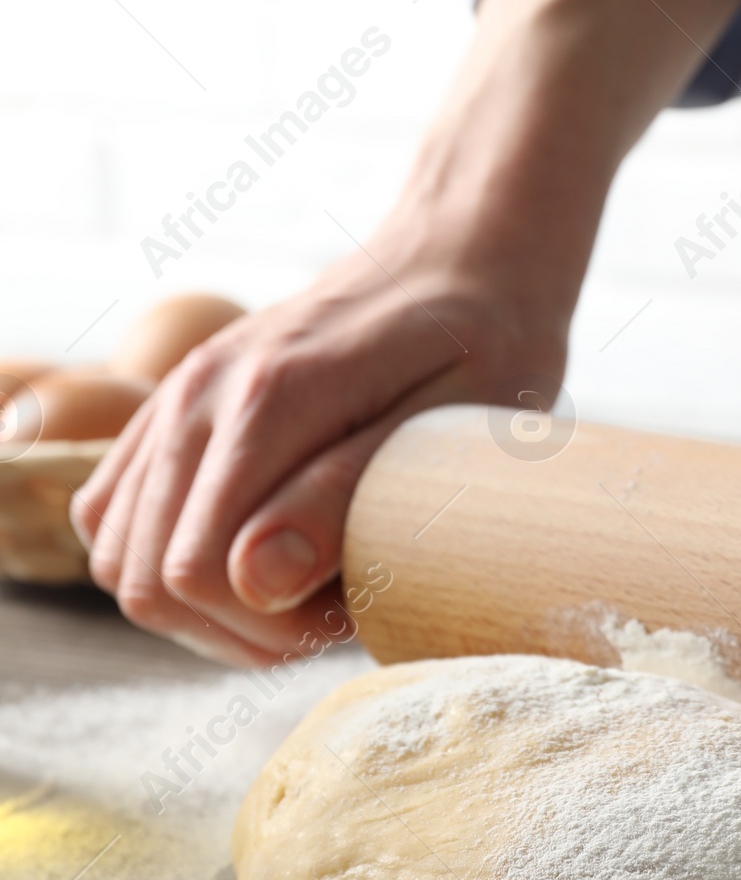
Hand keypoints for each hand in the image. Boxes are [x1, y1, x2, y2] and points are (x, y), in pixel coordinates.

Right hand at [72, 0, 740, 664]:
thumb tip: (254, 581)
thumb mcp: (451, 424)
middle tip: (333, 603)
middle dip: (237, 628)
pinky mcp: (172, 402)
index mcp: (267, 398)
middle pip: (146, 579)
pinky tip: (256, 552)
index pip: (196, 574)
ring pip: (119, 556)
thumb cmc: (486, 339)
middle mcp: (199, 392)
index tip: (354, 605)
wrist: (463, 251)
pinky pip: (115, 511)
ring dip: (201, 603)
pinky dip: (168, 556)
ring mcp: (175, 393)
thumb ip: (347, 495)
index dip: (271, 628)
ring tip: (301, 582)